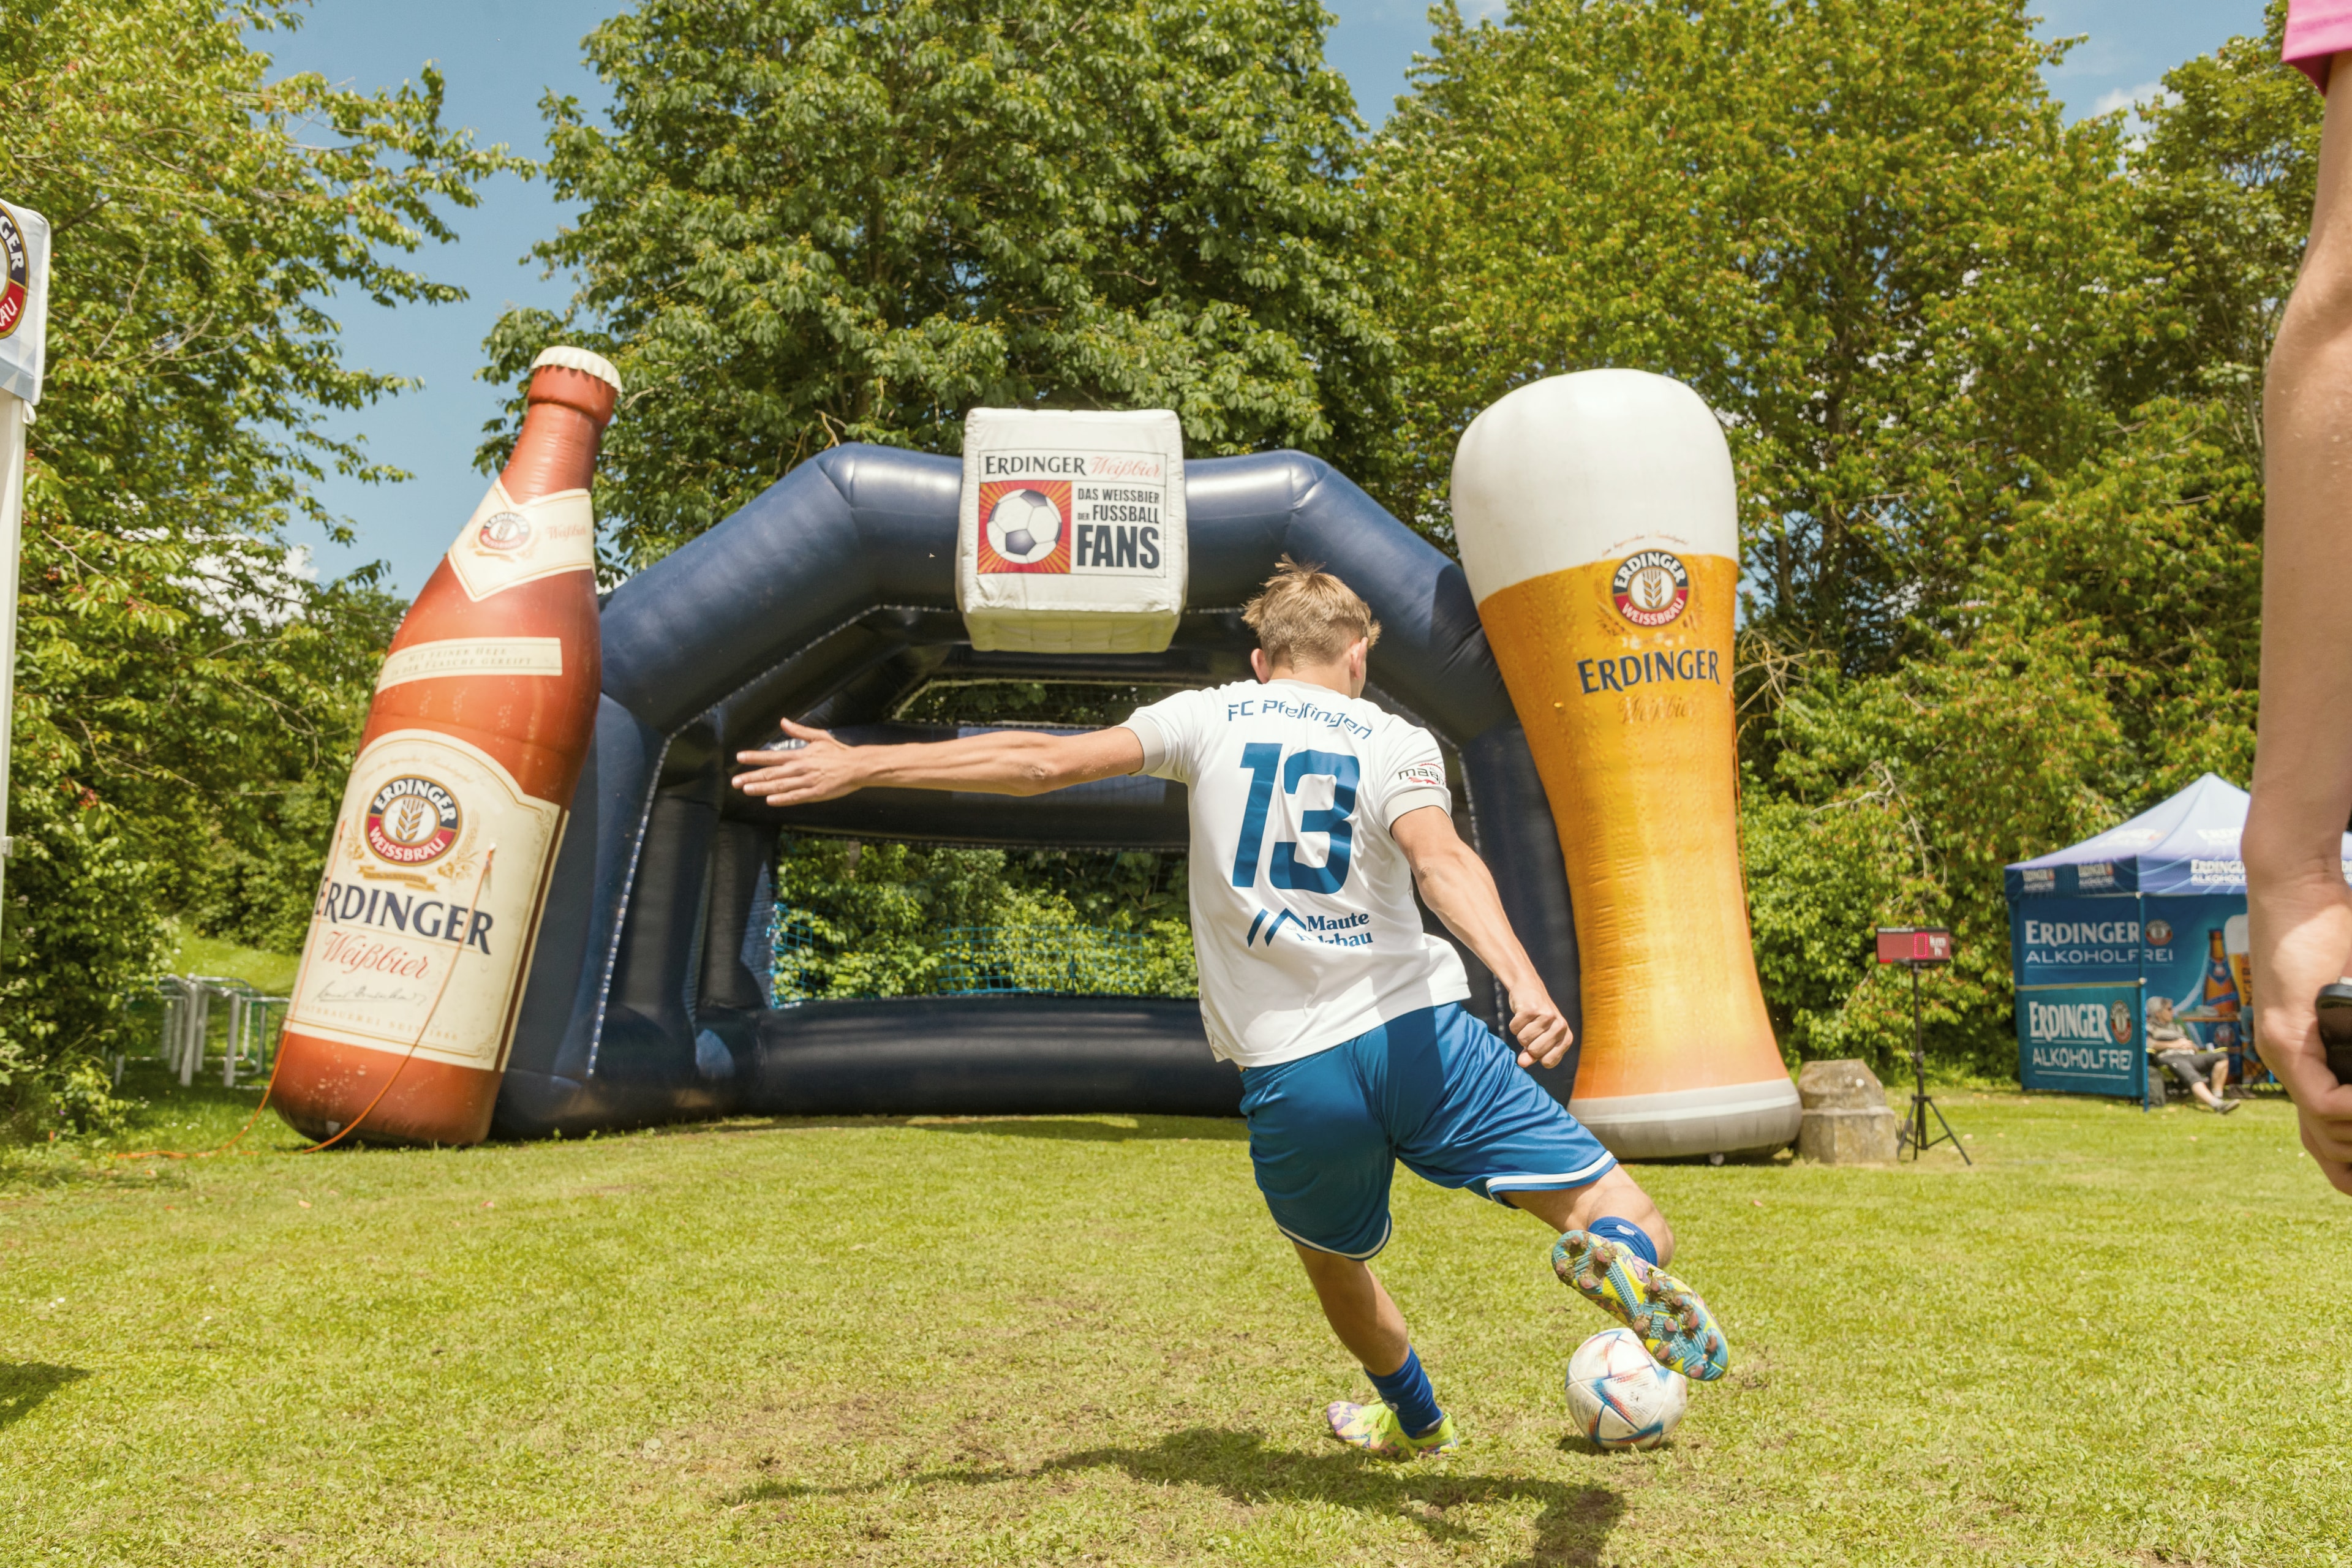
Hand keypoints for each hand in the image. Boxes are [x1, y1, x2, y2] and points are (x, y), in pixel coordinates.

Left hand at [732, 718, 867, 805]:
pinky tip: (769, 801)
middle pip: (771, 773)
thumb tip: (783, 722)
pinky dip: (782, 799)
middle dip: (751, 777)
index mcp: (799, 755)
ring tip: (746, 790)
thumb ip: (798, 731)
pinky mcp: (815, 793)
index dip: (755, 757)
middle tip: (735, 781)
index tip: (739, 757)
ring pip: (780, 786)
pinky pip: (796, 797)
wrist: (857, 766)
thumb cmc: (838, 751)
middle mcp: (800, 768)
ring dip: (762, 788)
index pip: (772, 756)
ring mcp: (807, 782)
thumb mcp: (818, 737)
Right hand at [1505, 985, 1573, 1069]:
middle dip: (1527, 1044)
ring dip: (1520, 1032)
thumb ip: (1531, 1055)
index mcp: (1566, 1037)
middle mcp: (1560, 1027)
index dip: (1538, 1056)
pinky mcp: (1532, 1008)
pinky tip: (1521, 1014)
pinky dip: (1514, 1023)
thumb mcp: (1538, 1039)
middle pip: (1535, 1051)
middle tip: (1531, 1030)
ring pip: (1523, 1040)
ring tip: (1527, 1021)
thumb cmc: (1536, 1018)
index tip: (1538, 1043)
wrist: (1529, 988)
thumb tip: (1522, 1063)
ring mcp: (1547, 1016)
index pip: (1549, 1062)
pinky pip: (1515, 1028)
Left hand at [2250, 867, 2351, 1194]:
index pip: (2324, 1133)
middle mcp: (2286, 1060)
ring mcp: (2281, 1048)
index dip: (2350, 1164)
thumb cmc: (2333, 933)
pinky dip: (2346, 1112)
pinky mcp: (2284, 1030)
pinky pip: (2315, 1096)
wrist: (2296, 888)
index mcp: (2306, 1056)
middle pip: (2324, 1144)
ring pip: (2321, 1128)